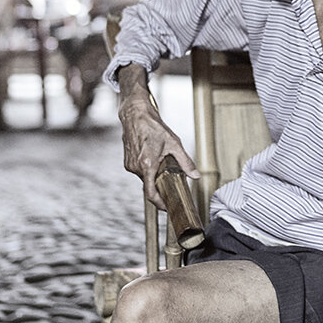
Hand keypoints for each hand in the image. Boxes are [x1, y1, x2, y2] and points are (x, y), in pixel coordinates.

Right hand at [116, 64, 197, 208]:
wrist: (135, 115)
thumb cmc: (153, 126)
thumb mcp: (174, 143)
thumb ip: (185, 162)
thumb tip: (195, 176)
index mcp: (147, 165)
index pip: (151, 193)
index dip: (159, 204)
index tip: (167, 207)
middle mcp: (136, 167)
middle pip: (150, 185)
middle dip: (160, 184)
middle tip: (171, 180)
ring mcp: (130, 165)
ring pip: (145, 178)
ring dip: (154, 175)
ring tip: (162, 162)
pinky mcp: (127, 162)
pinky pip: (140, 171)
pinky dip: (148, 169)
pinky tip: (154, 157)